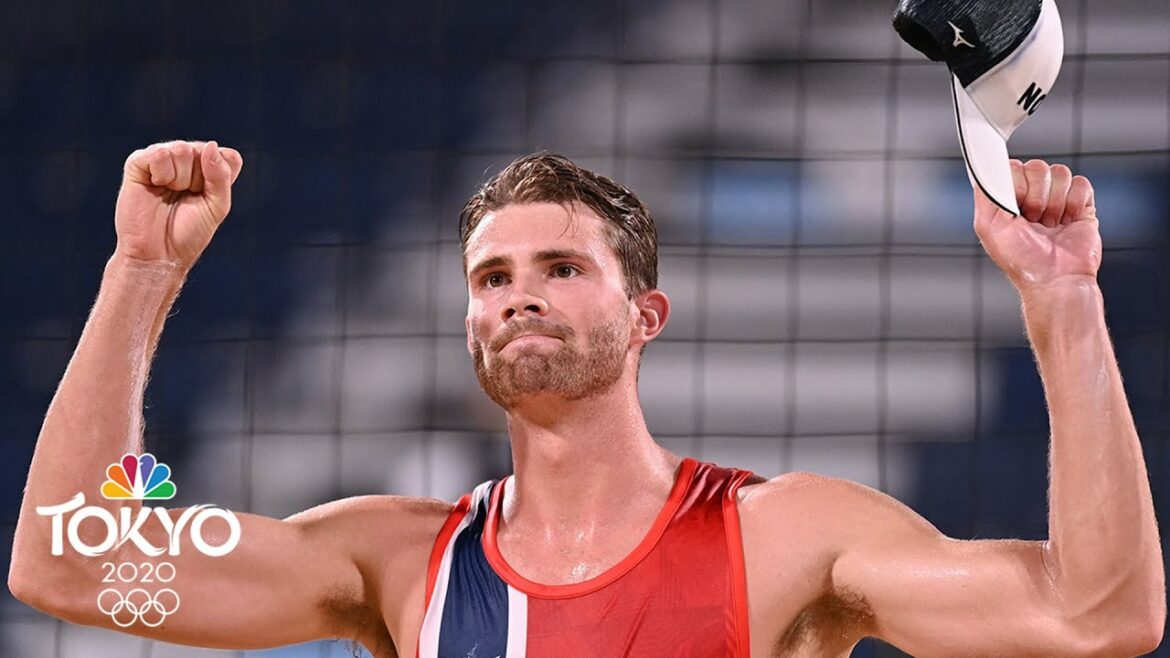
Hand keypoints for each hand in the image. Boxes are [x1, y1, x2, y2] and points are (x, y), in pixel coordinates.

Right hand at [114, 141, 243, 268]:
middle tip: (184, 198)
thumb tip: (209, 145)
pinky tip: (155, 185)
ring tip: (168, 193)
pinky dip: (161, 174)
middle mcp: (185, 159)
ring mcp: (161, 158)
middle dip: (197, 181)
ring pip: (181, 149)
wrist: (158, 253)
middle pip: (203, 151)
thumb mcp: (218, 206)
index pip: (227, 156)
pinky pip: (158, 154)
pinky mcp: (138, 163)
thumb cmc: (189, 232)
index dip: (221, 179)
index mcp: (208, 167)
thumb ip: (221, 175)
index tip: (208, 199)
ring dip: (179, 179)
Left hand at [973, 159, 1100, 290]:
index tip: (1016, 204)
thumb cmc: (1020, 259)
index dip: (1016, 183)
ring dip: (1055, 202)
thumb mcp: (988, 227)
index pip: (1012, 167)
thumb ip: (984, 195)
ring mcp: (1057, 197)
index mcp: (1008, 198)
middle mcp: (1032, 194)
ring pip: (1059, 172)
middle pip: (1036, 167)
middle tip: (1034, 219)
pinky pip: (1081, 183)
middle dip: (1036, 196)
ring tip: (1049, 224)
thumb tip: (987, 171)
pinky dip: (1074, 203)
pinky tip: (1067, 221)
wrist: (1054, 278)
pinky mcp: (1081, 203)